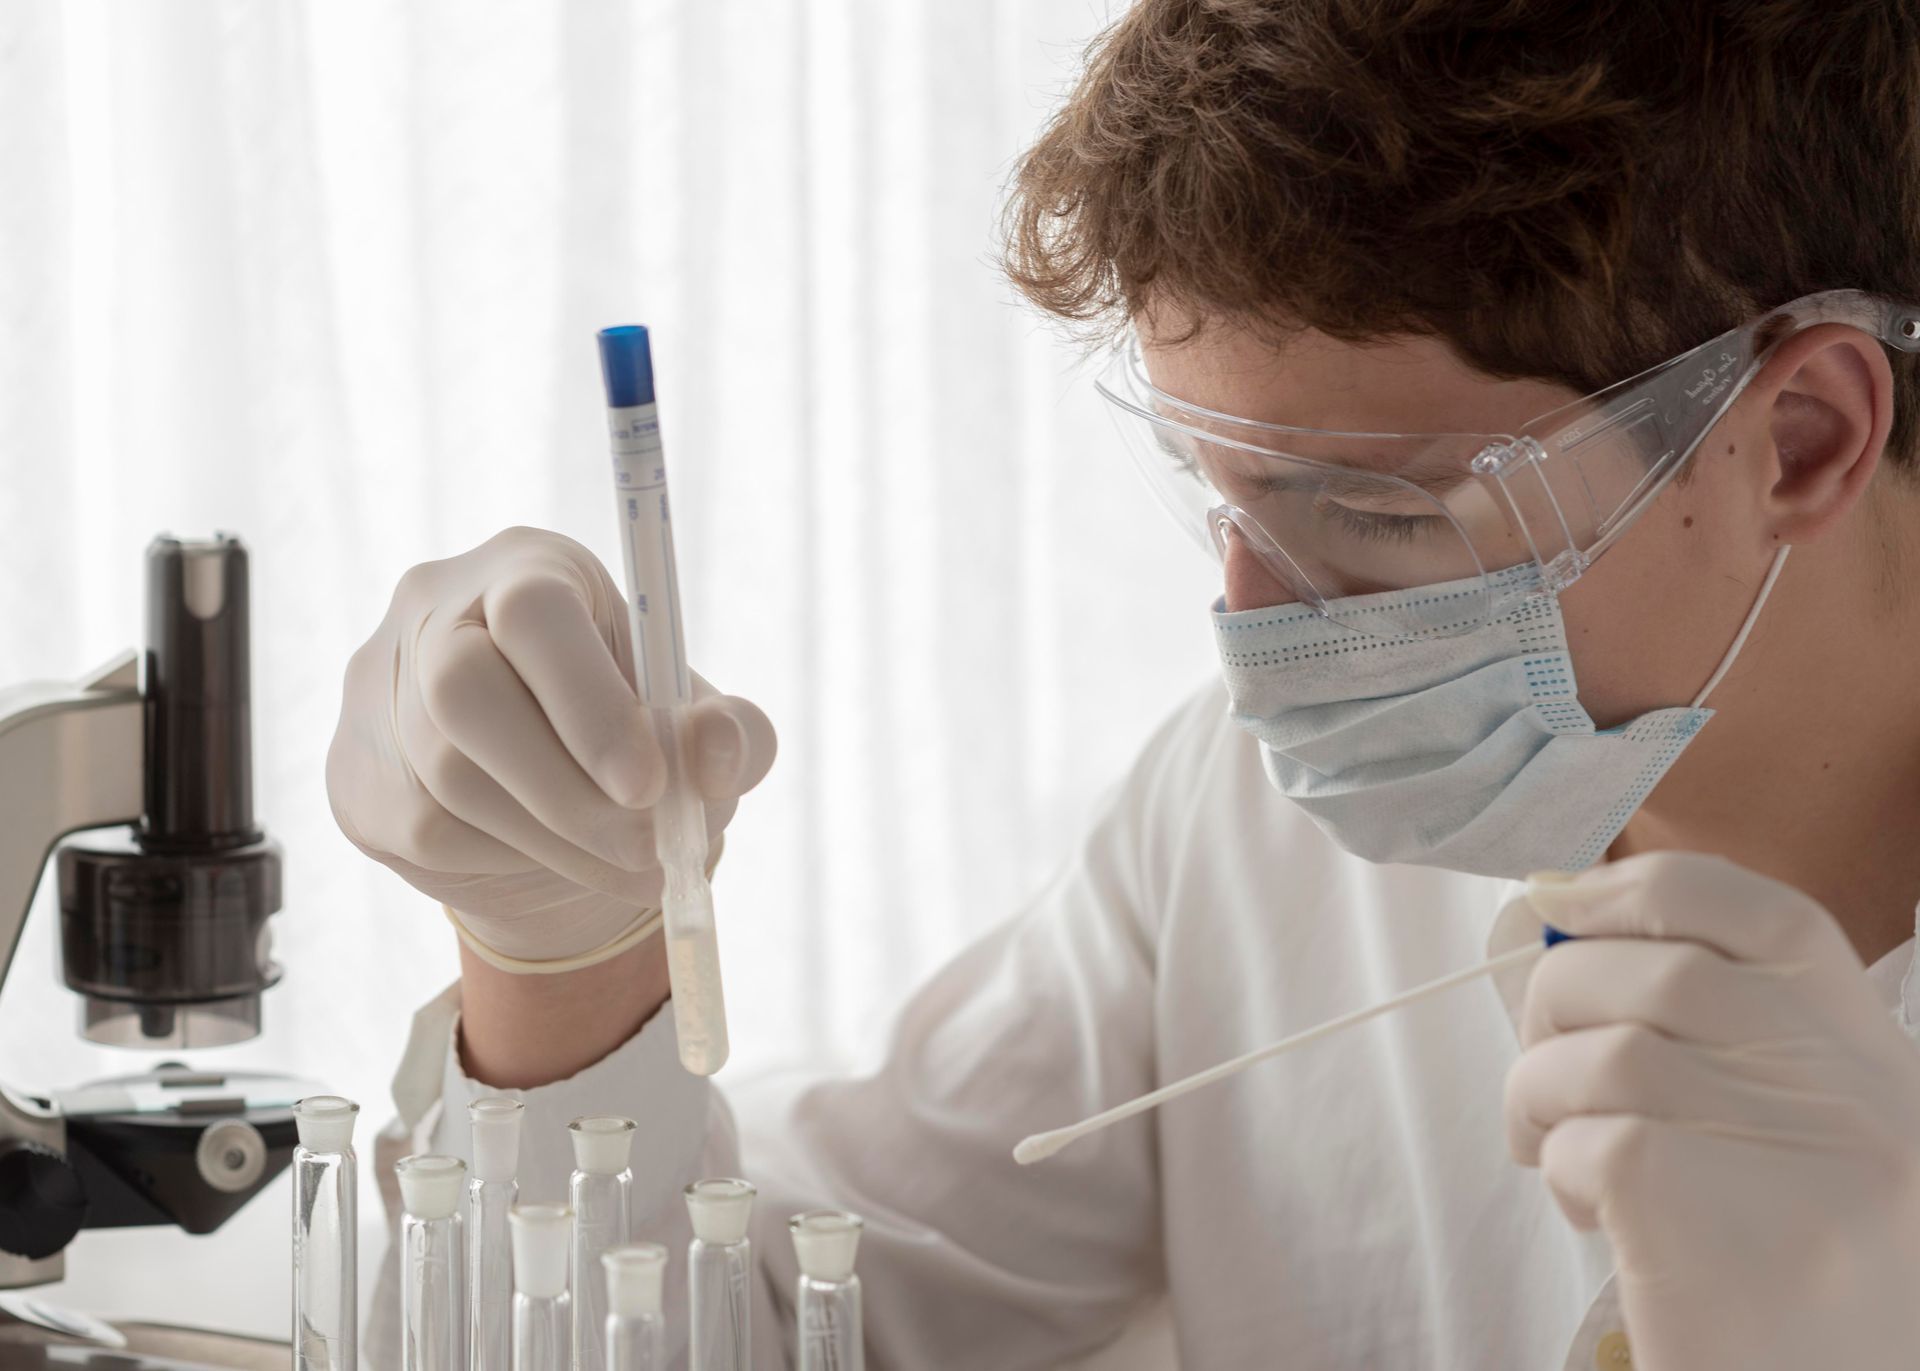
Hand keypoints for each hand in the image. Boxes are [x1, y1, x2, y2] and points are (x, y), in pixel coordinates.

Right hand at [326, 526, 775, 962]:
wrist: (551, 813)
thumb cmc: (634, 743)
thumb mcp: (698, 732)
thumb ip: (731, 733)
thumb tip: (719, 747)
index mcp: (529, 568)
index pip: (535, 610)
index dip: (591, 702)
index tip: (650, 784)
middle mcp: (436, 611)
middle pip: (465, 689)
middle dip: (568, 790)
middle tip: (649, 848)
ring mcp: (382, 691)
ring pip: (449, 778)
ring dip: (556, 839)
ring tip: (633, 867)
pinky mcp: (358, 773)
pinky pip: (428, 829)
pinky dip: (512, 858)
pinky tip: (560, 859)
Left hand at [1506, 852, 1919, 1369]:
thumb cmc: (1769, 1279)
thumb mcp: (1784, 1138)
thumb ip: (1715, 1034)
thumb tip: (1561, 904)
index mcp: (1883, 1065)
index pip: (1771, 916)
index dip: (1647, 889)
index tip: (1561, 900)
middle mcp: (1866, 1102)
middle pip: (1665, 969)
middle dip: (1559, 1004)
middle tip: (1546, 1077)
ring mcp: (1806, 1162)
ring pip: (1605, 1050)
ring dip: (1541, 1094)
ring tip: (1559, 1153)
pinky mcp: (1724, 1224)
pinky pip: (1591, 1137)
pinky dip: (1561, 1167)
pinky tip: (1593, 1217)